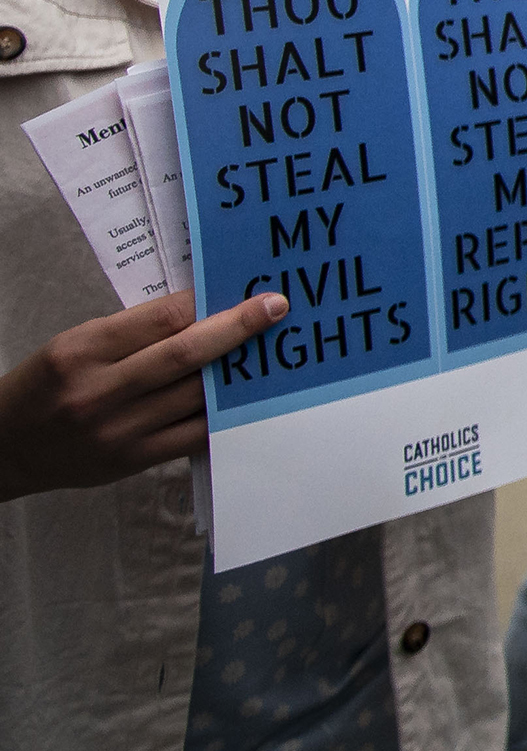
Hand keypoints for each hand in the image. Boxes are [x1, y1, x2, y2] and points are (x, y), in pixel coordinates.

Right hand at [0, 286, 288, 501]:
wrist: (6, 446)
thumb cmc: (47, 385)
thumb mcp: (76, 344)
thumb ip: (133, 331)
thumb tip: (202, 311)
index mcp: (82, 352)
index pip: (160, 319)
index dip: (208, 303)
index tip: (245, 290)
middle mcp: (98, 391)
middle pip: (185, 356)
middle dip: (237, 329)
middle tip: (276, 308)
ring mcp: (117, 430)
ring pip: (195, 396)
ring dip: (239, 372)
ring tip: (271, 350)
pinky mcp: (131, 460)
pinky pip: (191, 434)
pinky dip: (222, 415)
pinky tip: (247, 397)